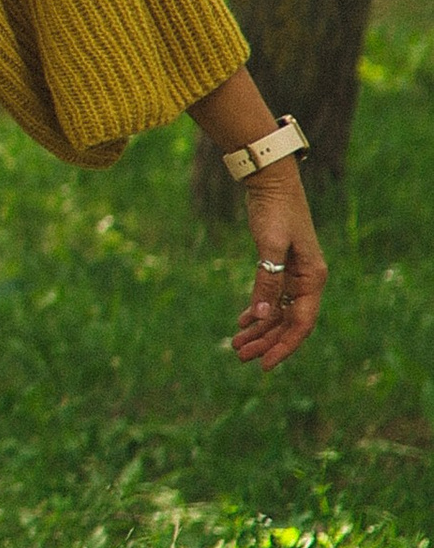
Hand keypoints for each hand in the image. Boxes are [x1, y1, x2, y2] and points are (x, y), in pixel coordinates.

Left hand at [230, 164, 325, 369]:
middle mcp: (307, 280)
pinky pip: (272, 298)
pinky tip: (243, 322)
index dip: (283, 346)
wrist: (271, 182)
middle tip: (239, 356)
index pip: (301, 323)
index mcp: (312, 278)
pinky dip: (258, 311)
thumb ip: (268, 281)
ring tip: (236, 345)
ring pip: (278, 313)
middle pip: (288, 323)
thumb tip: (264, 317)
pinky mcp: (280, 267)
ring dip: (259, 330)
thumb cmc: (275, 210)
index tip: (264, 365)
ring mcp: (294, 275)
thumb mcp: (270, 246)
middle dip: (266, 342)